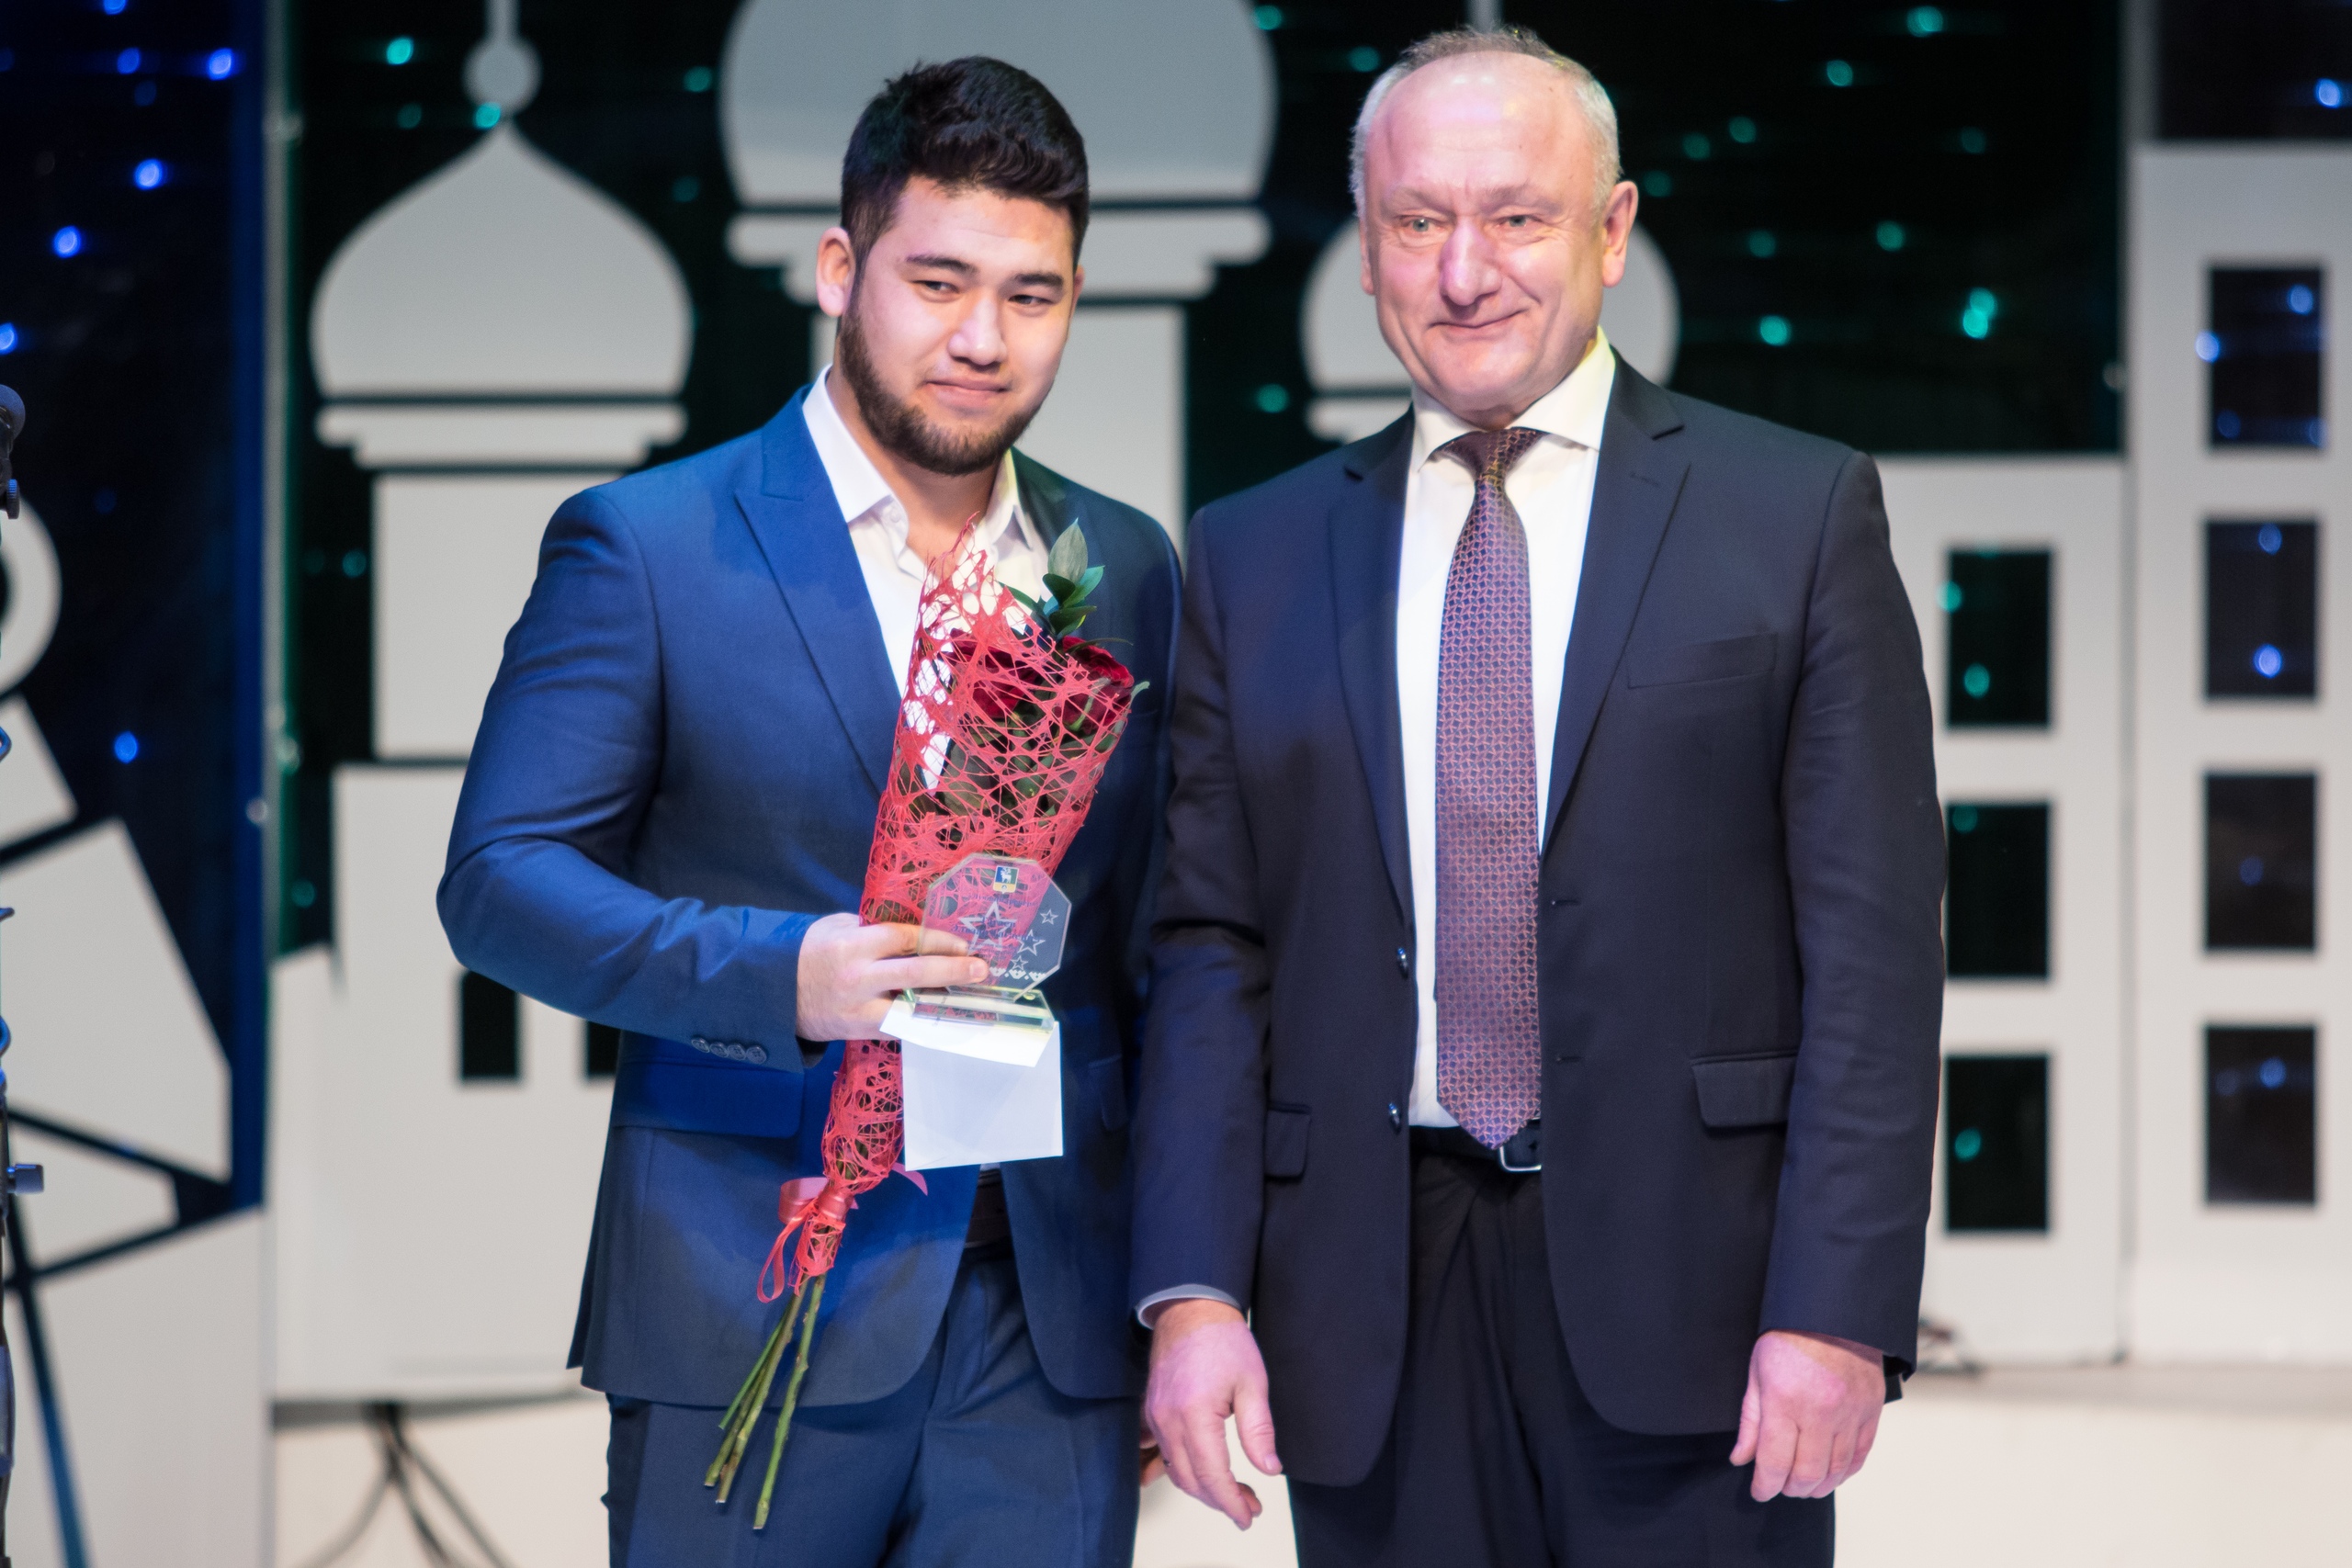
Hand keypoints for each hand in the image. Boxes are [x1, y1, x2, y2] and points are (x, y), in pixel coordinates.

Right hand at [793, 913, 985, 1042]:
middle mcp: (859, 977)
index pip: (906, 938)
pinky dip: (922, 1022)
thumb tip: (916, 930)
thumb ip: (872, 928)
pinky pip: (898, 1027)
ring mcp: (859, 1008)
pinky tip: (945, 1017)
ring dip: (944, 1002)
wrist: (775, 992)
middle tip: (980, 970)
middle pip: (915, 972)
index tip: (965, 944)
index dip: (939, 941)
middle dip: (953, 970)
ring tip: (972, 999)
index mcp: (854, 945)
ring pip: (911, 1006)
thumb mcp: (837, 927)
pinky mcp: (859, 1030)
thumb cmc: (811, 952)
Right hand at [1142, 1299, 1279, 1528]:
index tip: (1248, 1515)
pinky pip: (1164, 1453)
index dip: (1231, 1502)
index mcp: (1195, 1415)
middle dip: (1220, 1500)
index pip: (1212, 1475)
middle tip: (1248, 1506)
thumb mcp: (1252, 1384)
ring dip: (1203, 1488)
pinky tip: (1203, 1474)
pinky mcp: (1153, 1412)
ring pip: (1175, 1470)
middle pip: (1190, 1480)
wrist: (1191, 1309)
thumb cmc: (1222, 1340)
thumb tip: (1269, 1468)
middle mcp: (1168, 1420)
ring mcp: (1156, 1417)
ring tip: (1233, 1492)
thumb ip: (1259, 1431)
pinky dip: (1184, 1470)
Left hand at [1729, 1330, 1884, 1500]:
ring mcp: (1850, 1413)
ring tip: (1805, 1485)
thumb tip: (1741, 1458)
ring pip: (1836, 1470)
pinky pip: (1860, 1455)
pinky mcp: (1871, 1411)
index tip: (1760, 1491)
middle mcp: (1820, 1412)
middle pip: (1808, 1474)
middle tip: (1782, 1487)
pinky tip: (1832, 1474)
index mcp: (1784, 1401)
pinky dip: (1845, 1472)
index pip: (1774, 1462)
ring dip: (1819, 1486)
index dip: (1765, 1486)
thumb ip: (1751, 1421)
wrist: (1831, 1313)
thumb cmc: (1788, 1340)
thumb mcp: (1757, 1375)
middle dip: (1791, 1489)